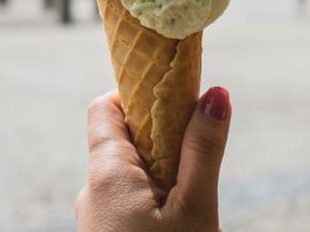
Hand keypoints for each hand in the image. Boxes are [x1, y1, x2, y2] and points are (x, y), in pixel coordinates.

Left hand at [76, 87, 231, 231]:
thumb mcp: (194, 207)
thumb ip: (203, 150)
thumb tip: (217, 94)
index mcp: (107, 174)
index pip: (106, 106)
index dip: (140, 91)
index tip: (176, 94)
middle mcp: (93, 190)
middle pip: (125, 137)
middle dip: (165, 132)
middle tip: (199, 143)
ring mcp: (99, 215)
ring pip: (132, 169)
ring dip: (165, 164)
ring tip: (196, 184)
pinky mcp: (109, 231)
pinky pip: (130, 196)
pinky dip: (157, 190)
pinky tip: (181, 209)